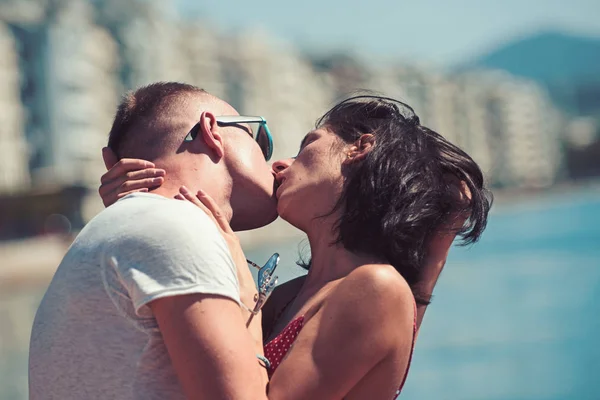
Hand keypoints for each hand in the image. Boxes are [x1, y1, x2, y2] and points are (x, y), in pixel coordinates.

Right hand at [98, 147, 164, 206]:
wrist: (124, 221)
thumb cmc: (126, 198)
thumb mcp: (121, 182)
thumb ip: (116, 167)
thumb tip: (105, 148)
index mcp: (105, 179)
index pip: (122, 164)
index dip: (138, 163)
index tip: (153, 165)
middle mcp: (104, 187)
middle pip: (128, 174)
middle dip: (147, 172)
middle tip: (162, 172)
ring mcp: (107, 197)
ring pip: (129, 184)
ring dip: (147, 181)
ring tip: (161, 180)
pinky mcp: (114, 206)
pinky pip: (127, 195)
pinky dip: (139, 192)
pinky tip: (149, 191)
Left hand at [176, 187, 261, 339]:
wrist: (244, 313)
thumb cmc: (238, 304)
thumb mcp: (231, 284)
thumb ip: (220, 273)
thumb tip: (208, 274)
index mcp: (232, 250)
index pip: (218, 223)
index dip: (207, 209)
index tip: (197, 198)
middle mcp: (228, 244)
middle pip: (209, 217)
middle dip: (196, 202)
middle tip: (183, 190)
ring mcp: (222, 247)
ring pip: (204, 219)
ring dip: (191, 205)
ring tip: (180, 194)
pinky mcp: (215, 253)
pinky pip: (201, 229)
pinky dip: (191, 217)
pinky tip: (180, 210)